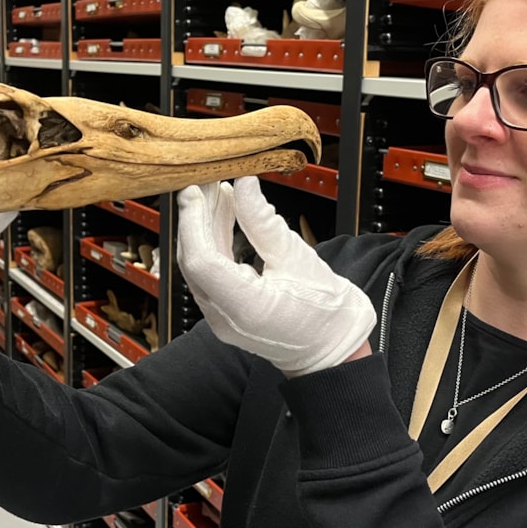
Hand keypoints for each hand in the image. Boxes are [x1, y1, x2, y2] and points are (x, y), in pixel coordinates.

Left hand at [176, 176, 374, 375]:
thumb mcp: (297, 257)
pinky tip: (224, 214)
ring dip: (204, 226)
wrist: (332, 346)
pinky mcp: (225, 310)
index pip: (201, 261)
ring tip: (215, 190)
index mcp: (246, 307)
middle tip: (204, 181)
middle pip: (194, 260)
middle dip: (196, 217)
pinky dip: (214, 242)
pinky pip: (211, 271)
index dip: (193, 222)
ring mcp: (222, 317)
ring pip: (200, 264)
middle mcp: (225, 317)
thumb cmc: (325, 311)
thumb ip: (264, 221)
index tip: (195, 191)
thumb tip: (244, 185)